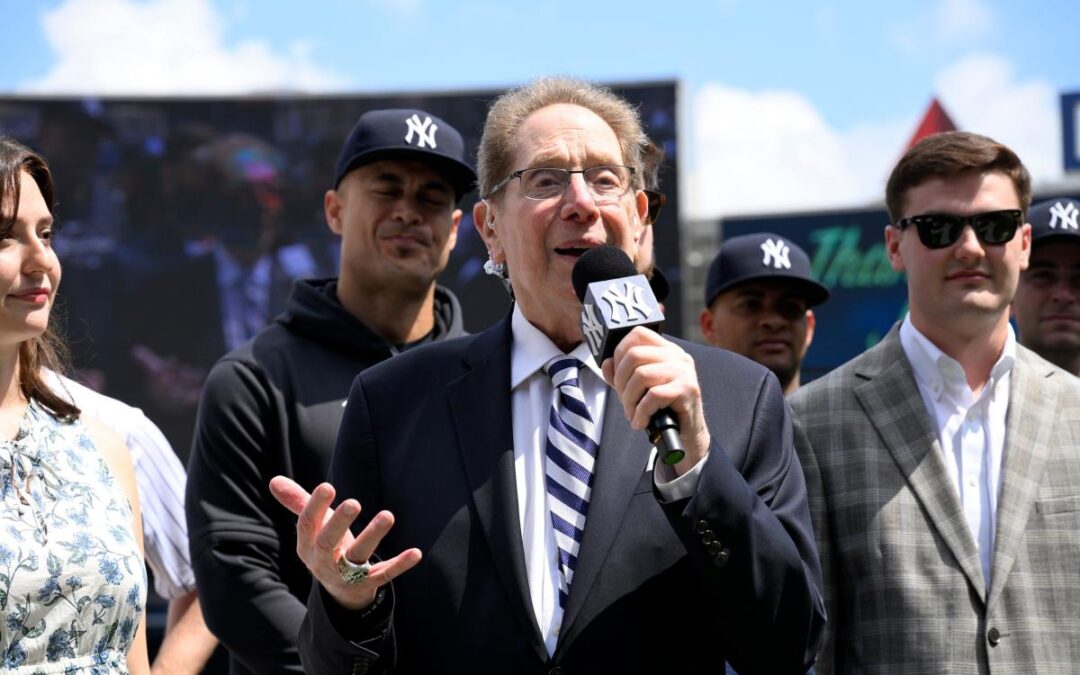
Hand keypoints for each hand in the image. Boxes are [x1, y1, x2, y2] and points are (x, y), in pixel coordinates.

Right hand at [268, 476, 421, 609]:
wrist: (341, 591)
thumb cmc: (327, 546)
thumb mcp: (313, 528)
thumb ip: (297, 503)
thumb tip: (274, 480)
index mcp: (308, 546)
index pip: (307, 526)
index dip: (315, 507)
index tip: (327, 486)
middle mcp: (325, 561)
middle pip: (329, 543)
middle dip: (340, 523)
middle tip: (354, 502)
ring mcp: (347, 574)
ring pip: (358, 557)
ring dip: (373, 536)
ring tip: (388, 515)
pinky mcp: (369, 583)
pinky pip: (385, 575)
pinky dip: (400, 564)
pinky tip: (416, 552)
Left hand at [600, 327, 709, 475]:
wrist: (688, 433)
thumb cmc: (662, 408)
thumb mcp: (638, 389)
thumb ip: (620, 374)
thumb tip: (606, 363)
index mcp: (667, 350)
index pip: (638, 333)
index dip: (620, 351)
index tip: (617, 374)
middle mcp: (677, 356)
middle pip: (634, 355)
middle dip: (620, 381)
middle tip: (624, 401)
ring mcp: (684, 371)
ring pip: (641, 375)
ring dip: (629, 400)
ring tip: (632, 414)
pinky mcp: (688, 390)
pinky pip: (653, 396)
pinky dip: (641, 412)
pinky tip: (641, 422)